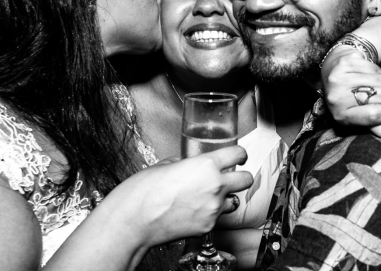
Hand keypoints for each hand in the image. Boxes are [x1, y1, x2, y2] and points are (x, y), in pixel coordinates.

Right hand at [104, 145, 252, 247]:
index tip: (237, 156)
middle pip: (246, 179)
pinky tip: (193, 212)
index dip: (239, 154)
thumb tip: (188, 167)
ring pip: (235, 201)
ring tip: (209, 198)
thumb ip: (184, 164)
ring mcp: (213, 209)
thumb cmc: (143, 190)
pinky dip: (209, 214)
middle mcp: (215, 186)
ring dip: (226, 198)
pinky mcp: (208, 227)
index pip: (237, 154)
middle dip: (240, 177)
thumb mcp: (164, 165)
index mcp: (206, 165)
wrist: (133, 220)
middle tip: (230, 177)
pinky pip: (217, 218)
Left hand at [321, 46, 380, 137]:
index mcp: (340, 114)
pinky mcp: (346, 63)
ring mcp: (341, 78)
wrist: (332, 69)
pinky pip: (375, 70)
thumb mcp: (356, 115)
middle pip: (380, 97)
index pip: (373, 115)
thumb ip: (372, 124)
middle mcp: (337, 96)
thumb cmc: (347, 97)